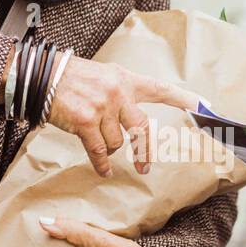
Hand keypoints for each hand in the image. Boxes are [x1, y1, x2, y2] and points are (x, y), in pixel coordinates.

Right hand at [46, 57, 199, 176]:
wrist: (41, 77)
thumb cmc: (69, 78)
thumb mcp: (100, 76)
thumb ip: (118, 94)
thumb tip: (127, 120)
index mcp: (124, 80)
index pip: (159, 89)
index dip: (183, 99)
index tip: (204, 106)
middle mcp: (118, 93)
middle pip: (143, 128)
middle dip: (145, 151)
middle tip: (146, 166)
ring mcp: (102, 108)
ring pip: (117, 142)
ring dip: (109, 148)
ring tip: (96, 142)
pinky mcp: (86, 122)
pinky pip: (99, 151)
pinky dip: (101, 164)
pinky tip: (102, 170)